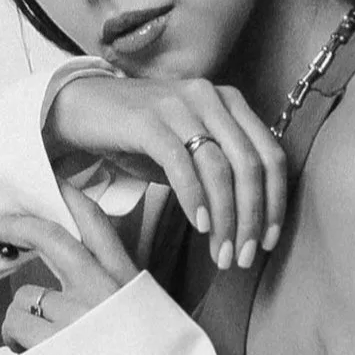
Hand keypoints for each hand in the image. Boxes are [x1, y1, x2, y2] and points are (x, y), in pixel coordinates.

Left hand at [0, 182, 139, 352]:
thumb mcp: (142, 318)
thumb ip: (111, 294)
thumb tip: (71, 278)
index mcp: (127, 281)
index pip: (95, 222)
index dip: (66, 196)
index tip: (46, 184)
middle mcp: (103, 292)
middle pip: (50, 237)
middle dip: (16, 226)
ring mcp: (77, 317)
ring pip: (24, 295)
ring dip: (22, 318)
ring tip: (41, 344)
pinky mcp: (53, 345)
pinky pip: (15, 325)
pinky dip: (16, 341)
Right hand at [44, 70, 286, 271]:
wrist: (79, 108)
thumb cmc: (136, 135)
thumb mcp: (188, 149)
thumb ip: (219, 171)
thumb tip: (250, 221)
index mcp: (229, 101)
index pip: (270, 155)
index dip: (276, 202)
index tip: (269, 241)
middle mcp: (210, 97)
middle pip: (250, 164)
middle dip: (252, 218)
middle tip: (243, 257)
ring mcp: (179, 104)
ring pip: (219, 167)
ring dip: (224, 218)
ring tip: (220, 253)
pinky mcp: (147, 120)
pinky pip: (180, 163)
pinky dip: (194, 198)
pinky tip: (199, 225)